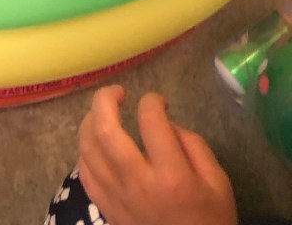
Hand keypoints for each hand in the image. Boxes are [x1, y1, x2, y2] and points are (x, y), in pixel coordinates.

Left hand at [78, 87, 237, 224]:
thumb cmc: (210, 221)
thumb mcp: (219, 183)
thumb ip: (194, 145)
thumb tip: (166, 123)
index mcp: (171, 175)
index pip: (150, 120)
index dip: (152, 100)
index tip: (159, 102)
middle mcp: (138, 183)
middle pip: (105, 129)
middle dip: (105, 99)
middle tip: (118, 91)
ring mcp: (117, 197)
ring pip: (87, 147)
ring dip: (90, 121)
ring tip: (104, 113)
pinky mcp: (106, 209)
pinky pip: (84, 172)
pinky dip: (85, 150)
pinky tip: (96, 142)